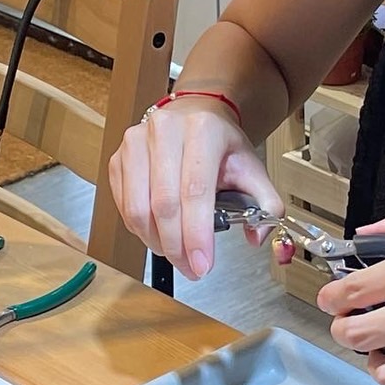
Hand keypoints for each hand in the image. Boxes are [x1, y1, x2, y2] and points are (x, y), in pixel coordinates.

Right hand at [109, 99, 282, 280]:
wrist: (194, 116)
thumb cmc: (219, 144)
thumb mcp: (252, 168)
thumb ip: (266, 203)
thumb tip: (259, 236)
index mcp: (202, 129)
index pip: (195, 190)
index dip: (197, 233)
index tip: (203, 264)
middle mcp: (165, 130)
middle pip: (164, 204)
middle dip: (178, 247)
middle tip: (192, 268)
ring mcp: (136, 143)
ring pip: (138, 209)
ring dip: (157, 242)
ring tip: (176, 254)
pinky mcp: (118, 158)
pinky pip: (124, 207)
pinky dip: (141, 230)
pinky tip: (159, 235)